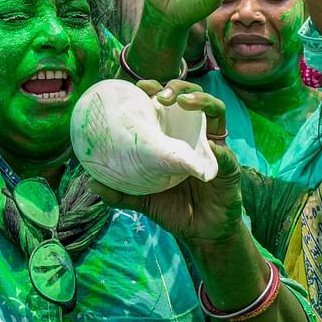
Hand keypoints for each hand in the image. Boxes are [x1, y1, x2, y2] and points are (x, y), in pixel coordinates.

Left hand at [91, 79, 244, 247]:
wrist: (200, 234)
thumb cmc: (173, 208)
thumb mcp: (143, 198)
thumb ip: (120, 191)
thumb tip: (91, 183)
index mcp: (175, 136)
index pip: (168, 103)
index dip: (155, 89)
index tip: (138, 87)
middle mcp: (196, 135)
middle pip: (192, 97)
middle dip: (178, 87)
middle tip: (160, 95)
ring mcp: (214, 148)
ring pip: (215, 110)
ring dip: (201, 101)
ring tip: (183, 102)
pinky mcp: (229, 168)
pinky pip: (227, 154)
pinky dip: (220, 150)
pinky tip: (210, 148)